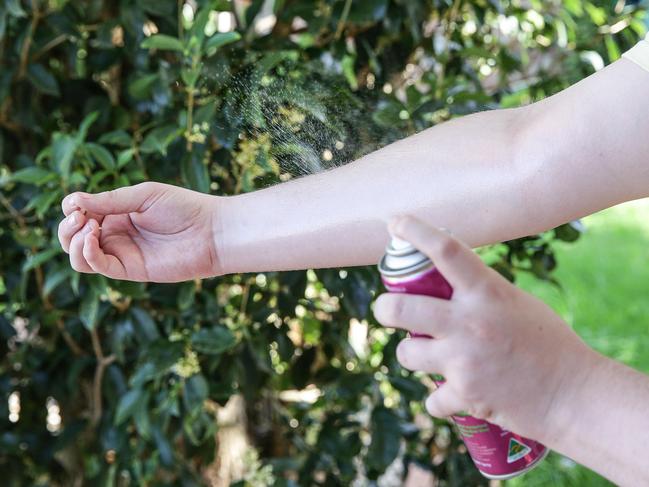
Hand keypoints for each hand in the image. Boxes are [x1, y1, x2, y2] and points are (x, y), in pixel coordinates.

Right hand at [57, 182, 221, 281]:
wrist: (212, 232)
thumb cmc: (184, 208)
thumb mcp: (144, 196)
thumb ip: (110, 200)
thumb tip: (73, 201)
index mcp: (119, 213)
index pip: (81, 214)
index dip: (72, 208)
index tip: (77, 203)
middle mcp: (117, 234)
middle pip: (73, 238)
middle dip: (66, 227)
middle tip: (80, 217)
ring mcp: (123, 253)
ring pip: (80, 257)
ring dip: (73, 242)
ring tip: (89, 227)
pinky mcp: (131, 270)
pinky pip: (98, 266)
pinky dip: (87, 253)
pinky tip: (95, 237)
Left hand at [373, 216, 603, 440]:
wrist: (575, 396)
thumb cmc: (550, 344)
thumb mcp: (517, 303)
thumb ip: (480, 293)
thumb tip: (446, 283)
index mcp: (487, 292)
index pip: (444, 250)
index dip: (414, 231)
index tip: (394, 222)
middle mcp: (469, 322)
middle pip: (398, 308)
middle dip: (383, 309)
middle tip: (386, 310)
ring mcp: (463, 360)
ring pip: (406, 353)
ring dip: (412, 354)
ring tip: (429, 356)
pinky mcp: (464, 394)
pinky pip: (432, 397)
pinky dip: (439, 398)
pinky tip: (454, 393)